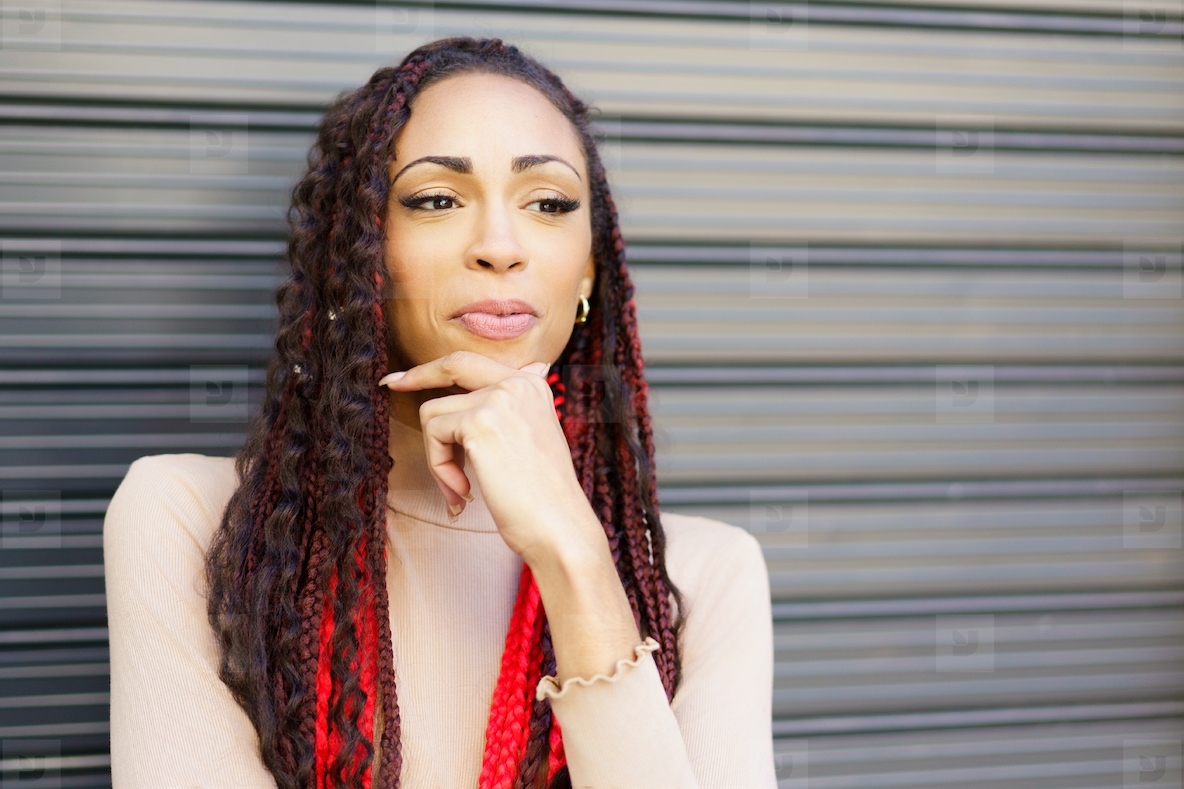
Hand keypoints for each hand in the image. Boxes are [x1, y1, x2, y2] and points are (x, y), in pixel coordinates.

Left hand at [379, 351, 604, 569]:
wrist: (559, 525)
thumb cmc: (544, 494)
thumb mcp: (537, 436)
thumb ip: (522, 404)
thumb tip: (537, 366)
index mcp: (532, 385)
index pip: (474, 363)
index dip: (437, 368)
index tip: (405, 377)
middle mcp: (518, 383)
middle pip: (451, 365)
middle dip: (417, 375)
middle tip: (391, 386)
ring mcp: (498, 400)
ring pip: (434, 412)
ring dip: (437, 455)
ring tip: (460, 488)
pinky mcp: (479, 423)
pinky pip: (434, 435)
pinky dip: (440, 469)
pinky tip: (465, 492)